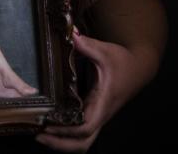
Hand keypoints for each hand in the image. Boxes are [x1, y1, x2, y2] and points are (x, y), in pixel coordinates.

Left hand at [35, 29, 139, 152]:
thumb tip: (71, 34)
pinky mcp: (94, 112)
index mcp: (102, 103)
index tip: (48, 125)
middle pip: (82, 143)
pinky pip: (80, 130)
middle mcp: (100, 114)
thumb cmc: (124, 62)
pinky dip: (66, 133)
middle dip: (60, 144)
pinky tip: (51, 123)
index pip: (85, 127)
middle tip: (38, 135)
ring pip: (81, 141)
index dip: (66, 131)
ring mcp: (97, 115)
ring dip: (62, 142)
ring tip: (41, 133)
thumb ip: (87, 45)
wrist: (139, 67)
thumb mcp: (106, 52)